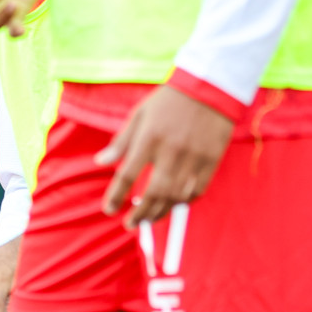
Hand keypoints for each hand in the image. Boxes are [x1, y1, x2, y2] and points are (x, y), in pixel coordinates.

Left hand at [96, 84, 234, 229]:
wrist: (209, 87)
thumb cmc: (169, 101)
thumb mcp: (139, 115)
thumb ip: (121, 141)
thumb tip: (100, 162)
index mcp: (149, 138)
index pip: (127, 174)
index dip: (116, 196)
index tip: (109, 210)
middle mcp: (170, 151)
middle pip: (153, 193)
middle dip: (139, 213)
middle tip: (130, 224)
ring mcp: (193, 157)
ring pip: (175, 196)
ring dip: (160, 212)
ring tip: (148, 219)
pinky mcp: (211, 160)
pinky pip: (197, 190)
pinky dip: (183, 202)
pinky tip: (172, 206)